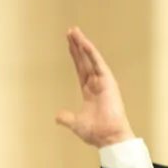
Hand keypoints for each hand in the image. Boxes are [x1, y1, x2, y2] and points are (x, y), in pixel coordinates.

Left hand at [56, 27, 134, 147]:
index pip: (80, 69)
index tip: (69, 43)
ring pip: (91, 58)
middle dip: (77, 45)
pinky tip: (85, 44)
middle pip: (84, 60)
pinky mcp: (109, 82)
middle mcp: (97, 83)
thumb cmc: (96, 132)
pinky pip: (99, 64)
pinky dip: (92, 54)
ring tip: (75, 31)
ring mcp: (103, 82)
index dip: (75, 56)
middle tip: (71, 30)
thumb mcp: (76, 123)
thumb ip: (67, 118)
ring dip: (83, 44)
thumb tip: (57, 116)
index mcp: (89, 91)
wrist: (108, 137)